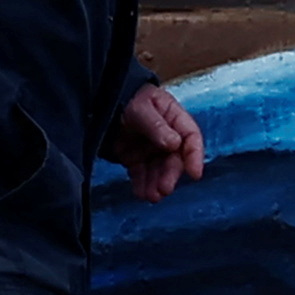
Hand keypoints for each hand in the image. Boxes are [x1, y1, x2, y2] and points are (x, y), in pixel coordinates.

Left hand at [111, 79, 205, 199]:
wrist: (100, 102)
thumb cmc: (126, 97)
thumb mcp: (140, 108)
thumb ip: (156, 125)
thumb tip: (174, 144)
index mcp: (173, 118)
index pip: (191, 137)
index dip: (194, 156)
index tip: (195, 174)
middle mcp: (166, 136)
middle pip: (174, 159)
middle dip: (170, 175)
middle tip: (164, 189)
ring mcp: (151, 149)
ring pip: (159, 171)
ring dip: (156, 184)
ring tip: (151, 196)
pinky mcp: (136, 159)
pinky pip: (142, 174)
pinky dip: (142, 185)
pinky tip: (140, 193)